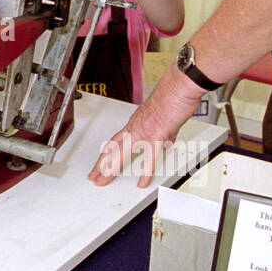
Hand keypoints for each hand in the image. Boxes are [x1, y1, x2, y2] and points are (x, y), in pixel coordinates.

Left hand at [87, 66, 201, 186]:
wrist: (178, 88)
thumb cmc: (171, 96)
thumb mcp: (159, 115)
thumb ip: (159, 129)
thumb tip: (163, 138)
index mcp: (135, 123)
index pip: (115, 141)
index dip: (106, 153)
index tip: (100, 163)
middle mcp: (135, 128)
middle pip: (112, 148)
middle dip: (101, 164)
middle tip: (93, 176)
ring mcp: (144, 133)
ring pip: (122, 153)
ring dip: (111, 167)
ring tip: (103, 179)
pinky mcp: (157, 136)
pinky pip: (149, 158)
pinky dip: (145, 172)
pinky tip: (142, 182)